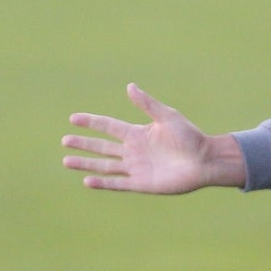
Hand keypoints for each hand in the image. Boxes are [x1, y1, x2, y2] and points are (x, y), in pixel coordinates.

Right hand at [62, 83, 244, 193]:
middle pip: (102, 147)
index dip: (91, 122)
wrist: (205, 160)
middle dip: (84, 144)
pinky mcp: (142, 183)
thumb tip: (129, 86)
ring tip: (66, 161)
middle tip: (65, 141)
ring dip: (86, 164)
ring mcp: (136, 168)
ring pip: (105, 166)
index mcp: (138, 133)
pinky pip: (118, 183)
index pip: (108, 126)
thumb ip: (147, 104)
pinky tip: (87, 181)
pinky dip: (103, 183)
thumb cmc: (190, 137)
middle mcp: (134, 151)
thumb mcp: (167, 117)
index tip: (73, 119)